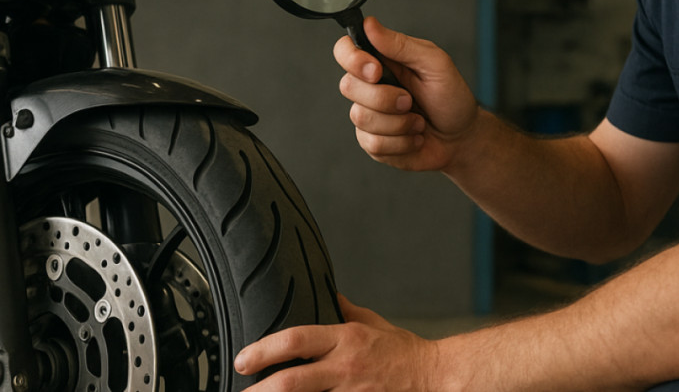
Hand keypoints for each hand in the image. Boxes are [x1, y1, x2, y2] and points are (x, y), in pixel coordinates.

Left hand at [236, 295, 438, 390]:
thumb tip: (330, 296)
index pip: (296, 339)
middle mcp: (344, 367)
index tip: (244, 359)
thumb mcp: (373, 323)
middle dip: (261, 390)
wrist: (435, 378)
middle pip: (293, 380)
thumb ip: (347, 310)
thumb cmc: (404, 352)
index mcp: (344, 339)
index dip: (264, 349)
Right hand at [334, 16, 481, 171]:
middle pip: (348, 86)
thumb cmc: (452, 99)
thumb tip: (370, 24)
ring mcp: (369, 114)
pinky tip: (413, 137)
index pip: (345, 50)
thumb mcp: (436, 64)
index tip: (376, 71)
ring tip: (417, 121)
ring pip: (361, 118)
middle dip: (385, 98)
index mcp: (382, 61)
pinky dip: (401, 143)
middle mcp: (370, 86)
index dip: (352, 59)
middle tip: (410, 100)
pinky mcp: (372, 141)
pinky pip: (373, 143)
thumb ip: (401, 44)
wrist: (461, 139)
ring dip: (399, 123)